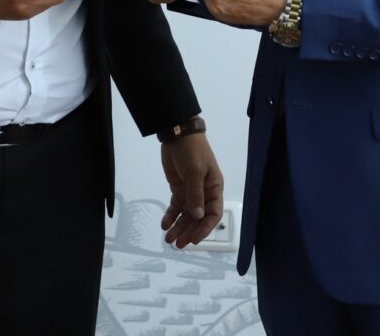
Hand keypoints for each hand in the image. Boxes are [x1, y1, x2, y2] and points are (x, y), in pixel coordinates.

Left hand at [160, 132, 223, 247]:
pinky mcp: (179, 189)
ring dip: (178, 227)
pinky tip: (164, 225)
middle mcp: (204, 194)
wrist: (178, 134)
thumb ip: (196, 194)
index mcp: (214, 189)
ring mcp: (191, 192)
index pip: (213, 214)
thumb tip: (197, 216)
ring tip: (168, 239)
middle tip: (177, 244)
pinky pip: (176, 207)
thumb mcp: (196, 171)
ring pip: (186, 215)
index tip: (193, 239)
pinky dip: (170, 216)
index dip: (204, 228)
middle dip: (188, 231)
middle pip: (198, 218)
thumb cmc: (192, 151)